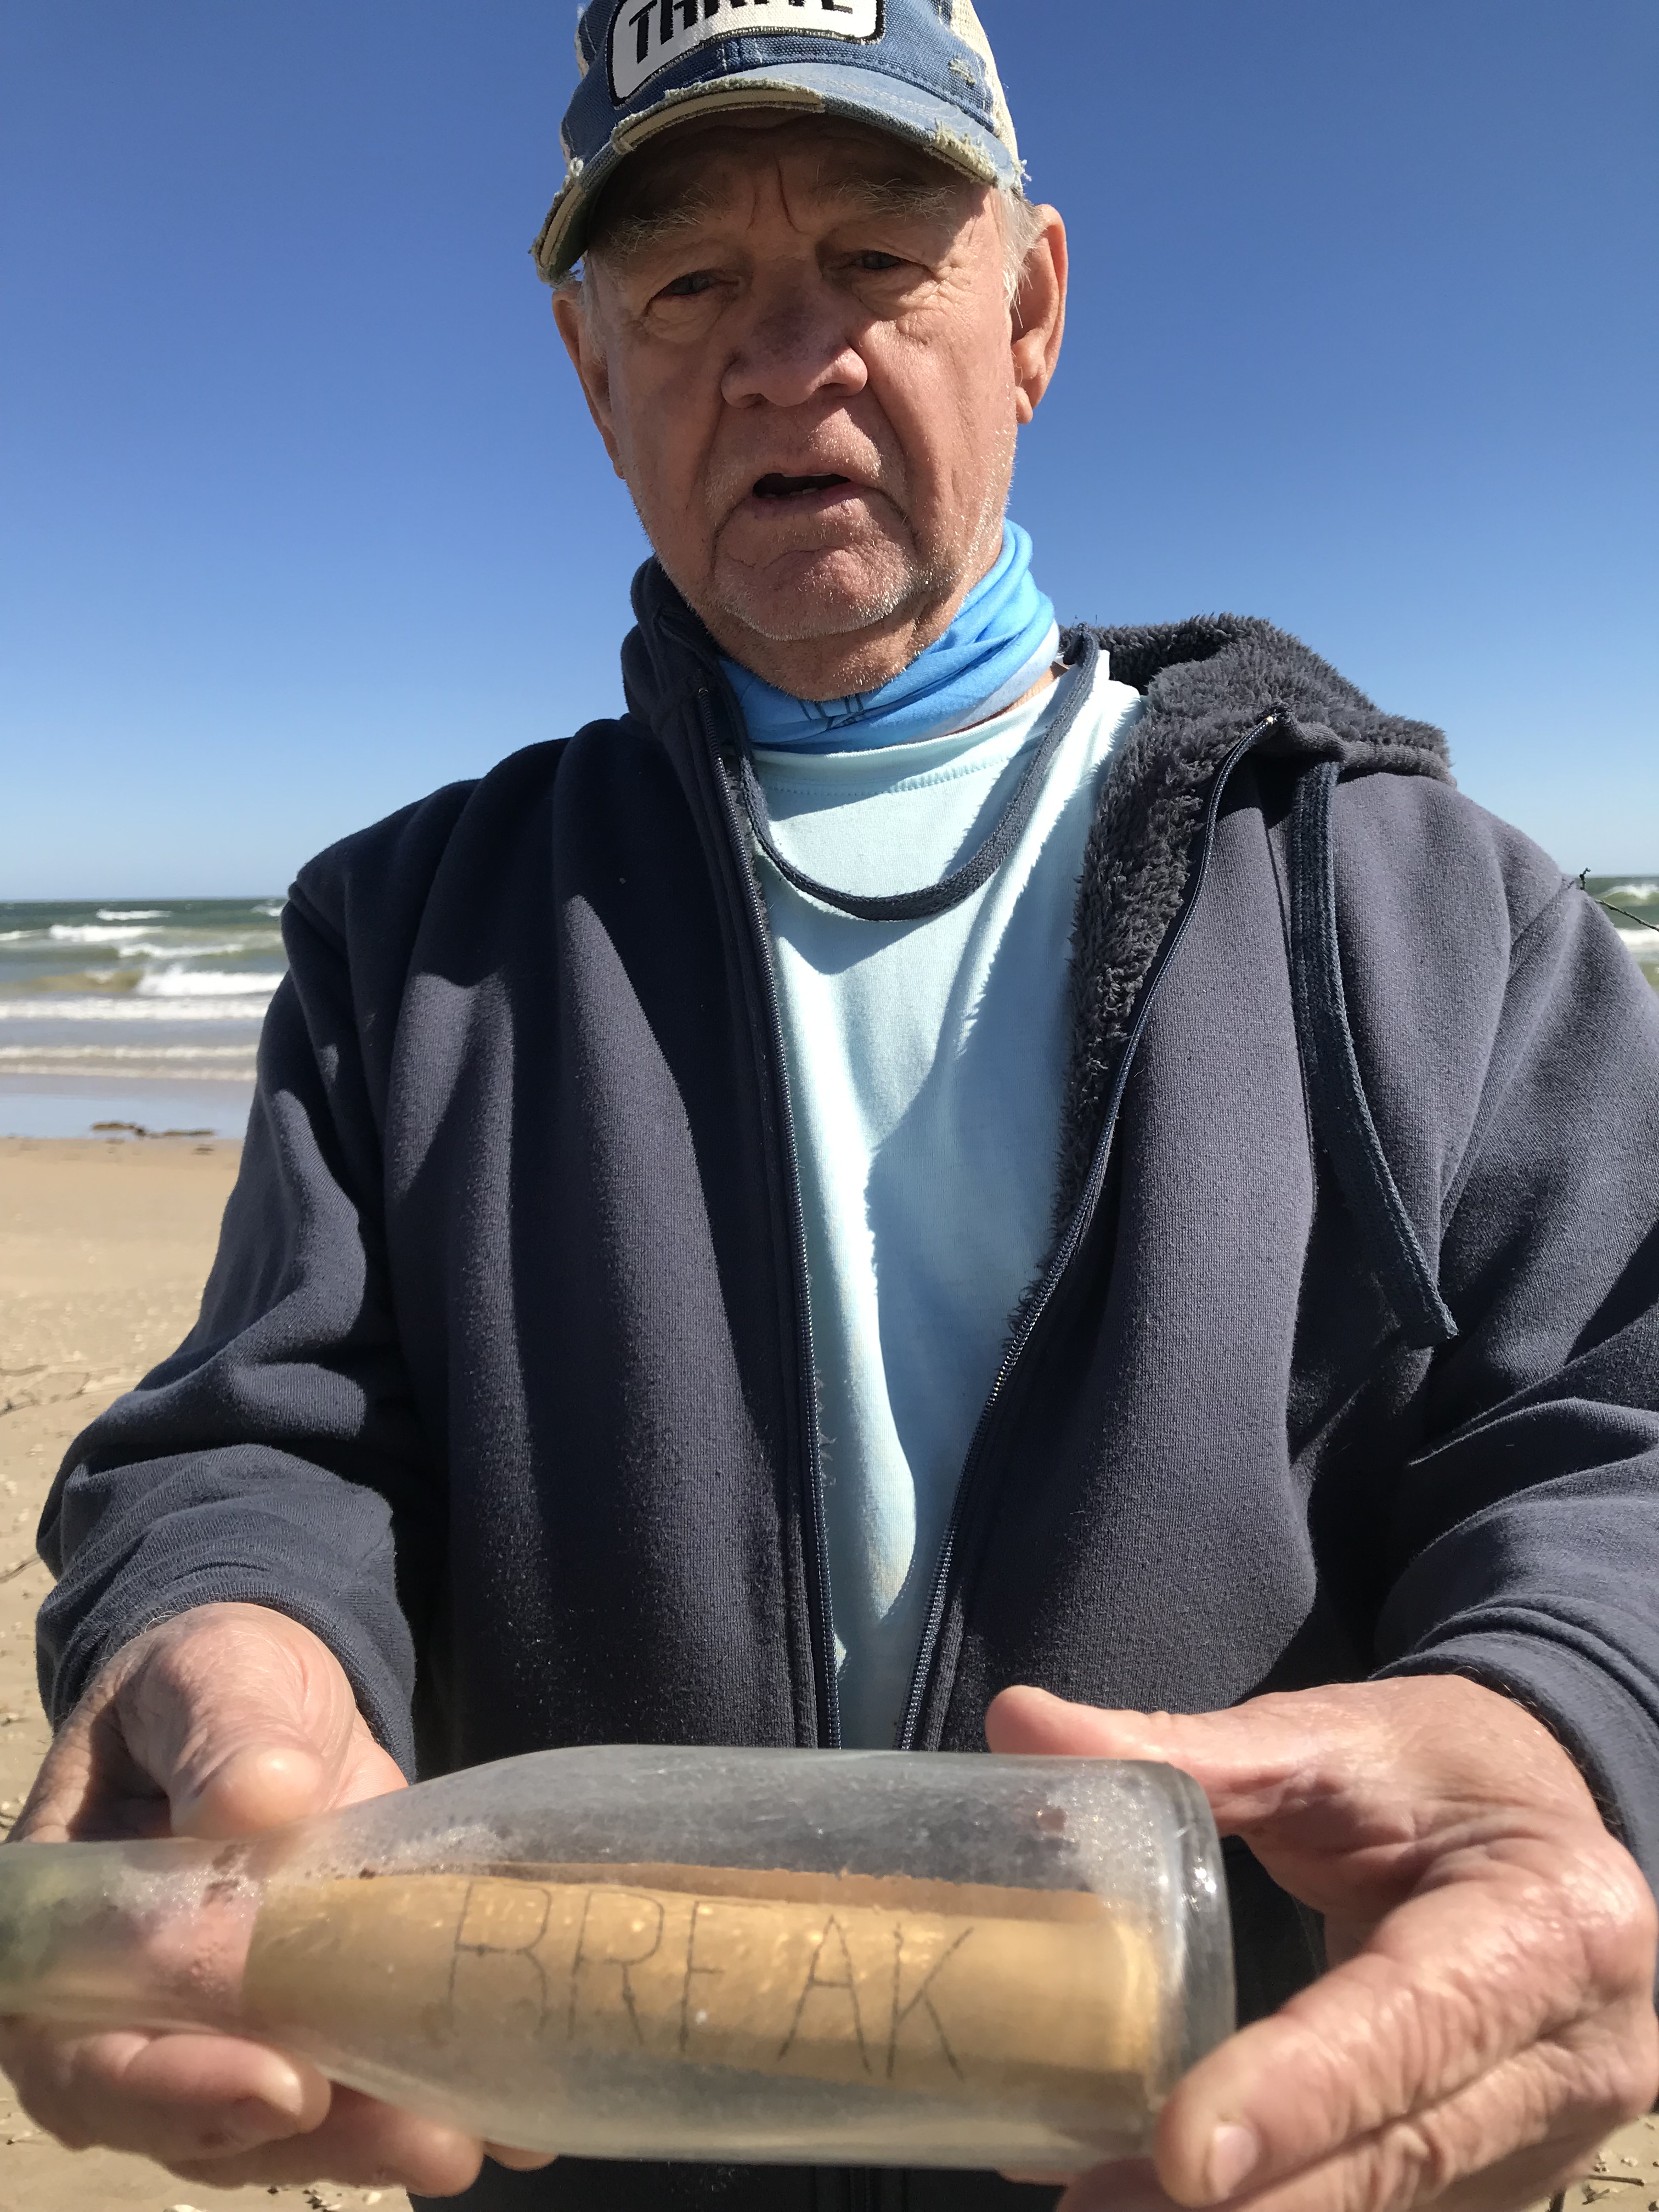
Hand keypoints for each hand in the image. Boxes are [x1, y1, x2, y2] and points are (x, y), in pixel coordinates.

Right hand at [0, 1601, 551, 2194]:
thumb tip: (258, 1799)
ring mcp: (224, 2023)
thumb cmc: (212, 1676)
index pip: (83, 2054)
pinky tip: (506, 2121)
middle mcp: (130, 2009)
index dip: (172, 2089)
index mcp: (66, 1937)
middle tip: (421, 2141)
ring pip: (279, 2123)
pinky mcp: (309, 2014)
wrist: (275, 1692)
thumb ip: (220, 1732)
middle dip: (308, 2138)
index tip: (282, 2084)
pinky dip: (420, 2105)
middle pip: (194, 2117)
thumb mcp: (208, 1674)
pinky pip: (351, 2084)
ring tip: (465, 2138)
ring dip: (371, 2139)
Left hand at [987, 1675, 1656, 2211]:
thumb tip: (1019, 1725)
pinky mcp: (1512, 2172)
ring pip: (1399, 2203)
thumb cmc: (1433, 1769)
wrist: (1546, 1812)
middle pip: (1404, 2148)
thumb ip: (1179, 1751)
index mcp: (1550, 1920)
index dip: (1300, 2093)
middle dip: (1258, 2194)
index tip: (1182, 2152)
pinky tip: (1167, 2201)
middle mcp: (1580, 2051)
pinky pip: (1397, 2210)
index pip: (1415, 2025)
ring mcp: (1558, 2132)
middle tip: (1097, 2204)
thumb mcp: (1323, 1741)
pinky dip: (1287, 2206)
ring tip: (1102, 2206)